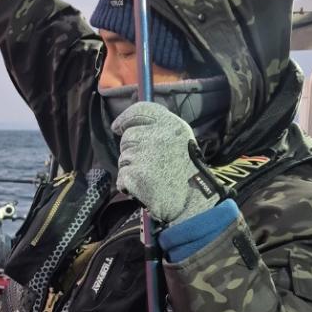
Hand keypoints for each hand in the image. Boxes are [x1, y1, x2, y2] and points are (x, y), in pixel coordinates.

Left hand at [112, 101, 218, 226]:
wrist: (193, 201)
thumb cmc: (186, 172)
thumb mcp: (180, 140)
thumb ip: (159, 130)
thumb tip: (128, 126)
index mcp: (171, 124)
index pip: (139, 110)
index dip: (125, 118)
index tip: (118, 127)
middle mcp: (156, 135)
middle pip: (128, 137)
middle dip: (132, 151)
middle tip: (150, 164)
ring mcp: (143, 154)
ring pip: (123, 158)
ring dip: (132, 169)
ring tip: (151, 177)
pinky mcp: (134, 174)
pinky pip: (122, 177)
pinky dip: (129, 185)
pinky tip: (144, 188)